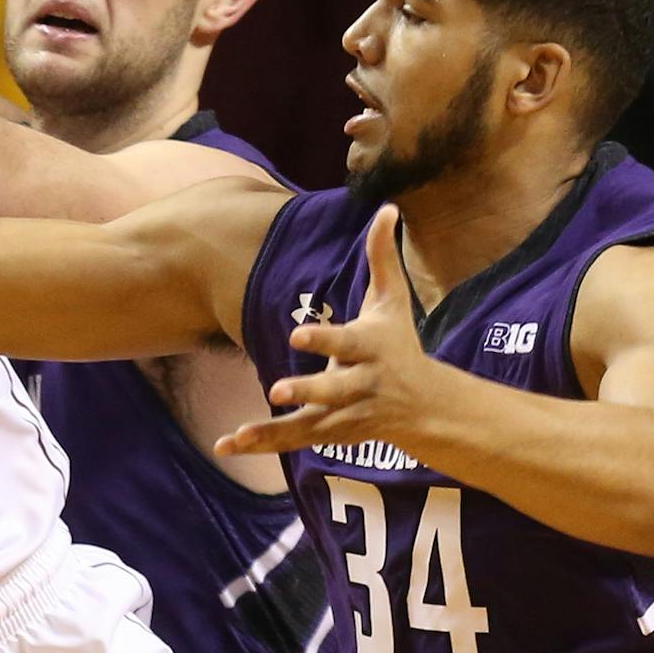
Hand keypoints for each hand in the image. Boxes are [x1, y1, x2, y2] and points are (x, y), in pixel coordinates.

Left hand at [217, 206, 432, 454]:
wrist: (427, 407)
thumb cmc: (400, 345)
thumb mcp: (394, 302)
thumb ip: (382, 257)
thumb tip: (386, 207)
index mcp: (371, 349)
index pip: (347, 342)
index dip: (324, 339)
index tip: (296, 334)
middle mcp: (359, 385)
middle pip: (333, 390)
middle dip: (308, 390)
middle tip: (278, 391)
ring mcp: (345, 414)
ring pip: (309, 425)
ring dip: (275, 430)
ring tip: (239, 435)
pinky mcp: (331, 433)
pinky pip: (293, 441)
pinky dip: (262, 443)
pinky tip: (226, 445)